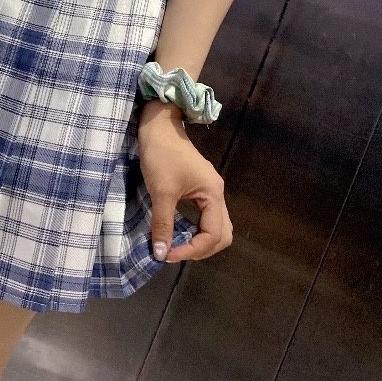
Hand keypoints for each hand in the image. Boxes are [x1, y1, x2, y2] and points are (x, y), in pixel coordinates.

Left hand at [137, 100, 232, 262]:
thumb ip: (163, 224)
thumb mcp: (161, 192)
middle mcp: (217, 194)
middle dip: (202, 249)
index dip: (192, 250)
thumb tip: (161, 254)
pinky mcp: (201, 188)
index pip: (214, 235)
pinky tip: (179, 231)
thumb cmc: (161, 156)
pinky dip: (196, 229)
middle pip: (222, 234)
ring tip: (177, 245)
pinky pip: (206, 217)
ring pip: (216, 226)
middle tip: (176, 252)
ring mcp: (211, 190)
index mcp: (213, 194)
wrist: (159, 127)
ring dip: (200, 240)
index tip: (168, 254)